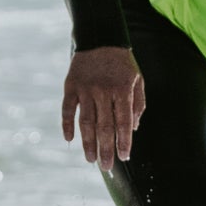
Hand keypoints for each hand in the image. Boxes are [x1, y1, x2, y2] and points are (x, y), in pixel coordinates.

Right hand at [61, 46, 144, 171]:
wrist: (100, 38)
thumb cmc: (123, 63)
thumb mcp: (137, 79)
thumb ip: (138, 104)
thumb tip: (134, 129)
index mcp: (122, 90)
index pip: (124, 122)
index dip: (124, 141)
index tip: (124, 157)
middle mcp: (103, 91)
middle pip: (104, 126)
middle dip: (106, 149)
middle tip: (106, 167)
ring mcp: (85, 89)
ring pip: (86, 122)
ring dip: (87, 142)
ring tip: (90, 159)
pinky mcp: (71, 86)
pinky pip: (67, 109)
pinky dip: (67, 125)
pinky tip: (69, 139)